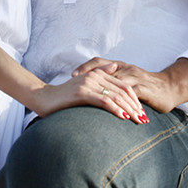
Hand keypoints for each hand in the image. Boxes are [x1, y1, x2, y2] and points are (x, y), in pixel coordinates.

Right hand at [29, 66, 148, 123]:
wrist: (43, 98)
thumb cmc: (63, 95)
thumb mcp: (84, 83)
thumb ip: (99, 73)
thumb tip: (114, 66)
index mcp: (97, 73)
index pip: (123, 85)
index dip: (134, 98)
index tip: (142, 112)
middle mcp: (95, 76)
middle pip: (122, 91)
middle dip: (135, 106)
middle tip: (144, 119)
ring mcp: (89, 83)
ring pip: (115, 96)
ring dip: (129, 109)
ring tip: (138, 120)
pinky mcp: (82, 93)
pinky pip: (104, 101)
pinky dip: (116, 109)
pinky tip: (123, 117)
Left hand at [72, 57, 187, 113]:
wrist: (171, 87)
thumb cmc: (147, 86)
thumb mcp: (128, 80)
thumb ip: (113, 82)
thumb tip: (93, 88)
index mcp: (121, 66)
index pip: (99, 62)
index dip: (85, 67)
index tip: (72, 75)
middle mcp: (127, 69)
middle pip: (104, 71)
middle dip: (88, 78)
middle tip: (74, 85)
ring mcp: (135, 78)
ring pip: (115, 83)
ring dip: (102, 90)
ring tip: (88, 98)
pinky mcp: (144, 89)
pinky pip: (130, 94)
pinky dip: (120, 101)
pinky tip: (111, 108)